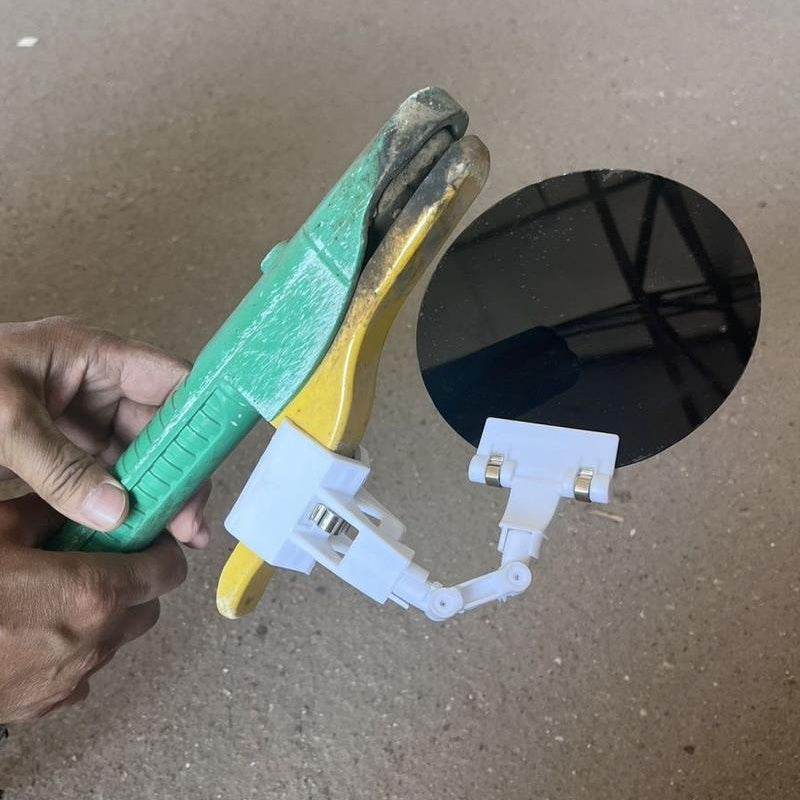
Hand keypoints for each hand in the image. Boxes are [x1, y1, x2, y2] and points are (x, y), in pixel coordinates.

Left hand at [0, 317, 209, 546]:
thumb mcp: (3, 423)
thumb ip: (59, 468)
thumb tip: (116, 513)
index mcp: (89, 355)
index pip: (169, 378)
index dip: (200, 413)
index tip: (215, 458)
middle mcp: (92, 382)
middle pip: (157, 425)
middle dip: (177, 471)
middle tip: (189, 520)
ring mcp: (75, 413)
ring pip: (133, 453)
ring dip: (153, 491)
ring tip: (171, 533)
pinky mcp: (58, 443)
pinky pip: (102, 472)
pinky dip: (118, 500)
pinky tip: (130, 530)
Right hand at [0, 494, 186, 721]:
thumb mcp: (0, 529)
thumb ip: (55, 510)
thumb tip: (86, 499)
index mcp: (91, 594)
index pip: (167, 570)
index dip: (163, 547)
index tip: (149, 535)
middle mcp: (92, 642)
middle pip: (148, 607)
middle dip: (135, 580)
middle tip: (101, 557)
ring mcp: (68, 680)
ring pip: (117, 639)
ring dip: (106, 613)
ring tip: (60, 590)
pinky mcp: (43, 705)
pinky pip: (83, 670)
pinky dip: (76, 647)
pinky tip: (38, 626)